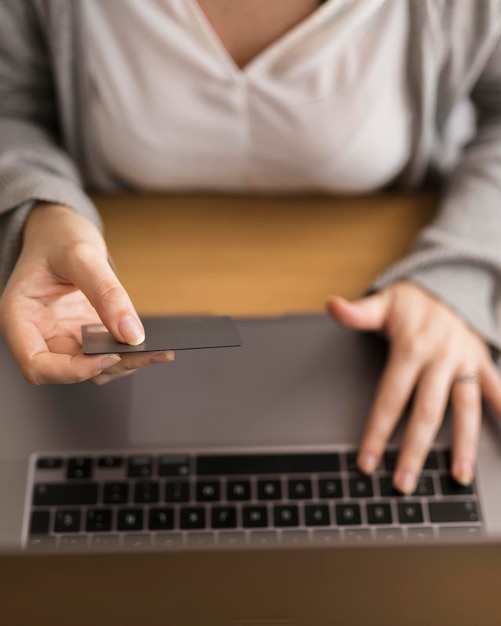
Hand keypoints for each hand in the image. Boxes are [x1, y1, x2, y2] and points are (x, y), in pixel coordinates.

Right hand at [0, 203, 173, 384]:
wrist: (60, 231)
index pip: (37, 365)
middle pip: (70, 370)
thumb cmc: (58, 238)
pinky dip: (128, 353)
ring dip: (124, 364)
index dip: (71, 371)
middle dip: (111, 366)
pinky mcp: (83, 335)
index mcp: (21, 318)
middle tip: (151, 353)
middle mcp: (39, 334)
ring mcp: (61, 337)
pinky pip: (105, 353)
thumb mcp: (81, 255)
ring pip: (92, 368)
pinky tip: (152, 343)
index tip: (108, 357)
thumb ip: (106, 293)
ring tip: (159, 350)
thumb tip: (131, 333)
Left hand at [327, 281, 500, 492]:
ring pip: (466, 410)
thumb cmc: (410, 303)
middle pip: (427, 413)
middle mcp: (440, 359)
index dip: (377, 432)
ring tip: (459, 477)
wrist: (448, 287)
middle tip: (404, 484)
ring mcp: (464, 363)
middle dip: (415, 451)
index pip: (390, 399)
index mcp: (411, 349)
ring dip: (464, 446)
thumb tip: (332, 305)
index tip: (367, 462)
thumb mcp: (383, 304)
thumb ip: (358, 312)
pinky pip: (497, 390)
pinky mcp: (482, 363)